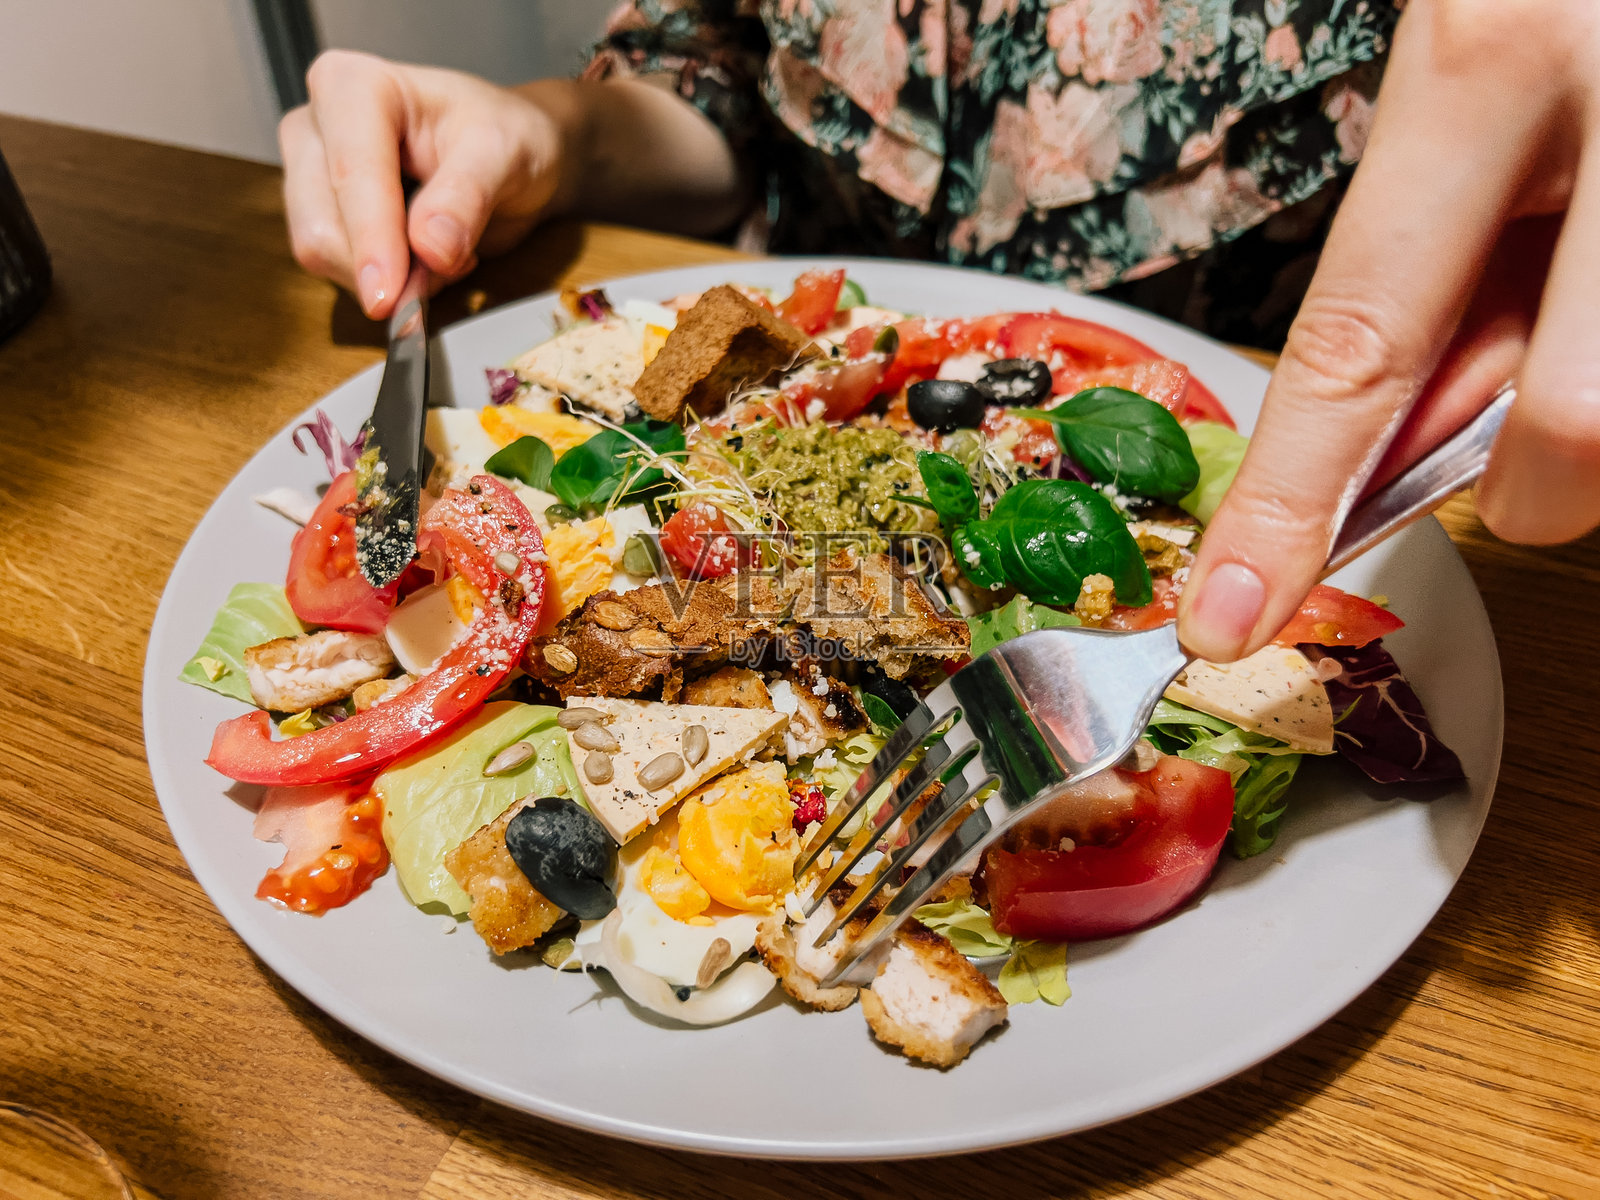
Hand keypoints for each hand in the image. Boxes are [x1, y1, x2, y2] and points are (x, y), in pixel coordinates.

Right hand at [279, 50, 572, 317]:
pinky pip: (338, 274)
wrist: (508, 156)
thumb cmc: (504, 137)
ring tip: (447, 250)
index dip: (371, 239)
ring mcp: (309, 174)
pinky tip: (426, 260)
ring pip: (323, 256)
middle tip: (456, 262)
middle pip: (322, 226)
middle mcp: (316, 126)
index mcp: (353, 86)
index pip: (351, 172)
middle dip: (388, 268)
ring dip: (392, 279)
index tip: (389, 296)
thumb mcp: (505, 154)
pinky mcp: (319, 217)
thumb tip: (431, 248)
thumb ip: (467, 196)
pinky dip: (390, 283)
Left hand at [1179, 0, 1598, 662]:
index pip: (1357, 344)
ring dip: (1590, 408)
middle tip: (1527, 427)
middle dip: (1539, 482)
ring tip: (1580, 286)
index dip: (1290, 506)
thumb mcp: (1461, 101)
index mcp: (1487, 59)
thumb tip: (1383, 468)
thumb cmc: (1553, 10)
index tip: (1225, 616)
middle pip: (1575, 426)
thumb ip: (1426, 281)